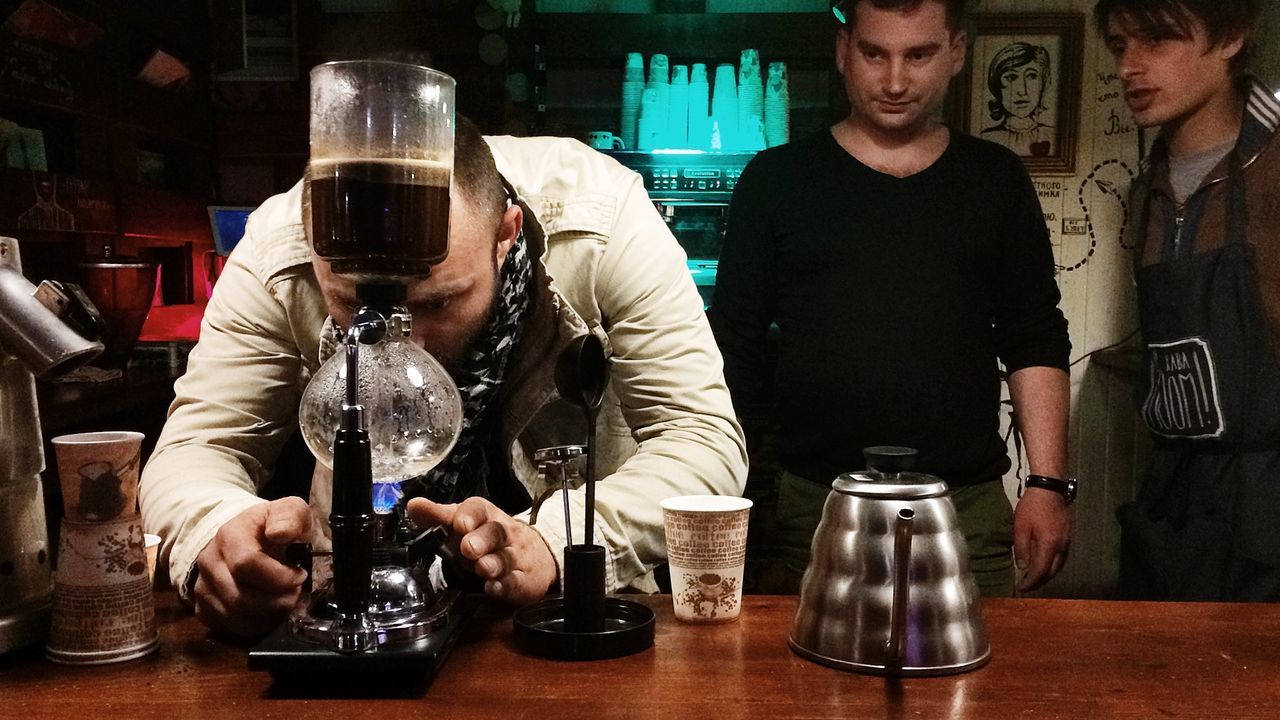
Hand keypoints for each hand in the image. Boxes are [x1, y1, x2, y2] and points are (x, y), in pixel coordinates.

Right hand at [192, 497, 311, 636]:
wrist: (243, 537)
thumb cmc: (270, 527)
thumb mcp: (288, 511)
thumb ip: (290, 516)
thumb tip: (280, 533)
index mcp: (229, 535)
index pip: (247, 564)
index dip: (279, 577)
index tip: (300, 575)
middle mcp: (209, 562)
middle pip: (240, 597)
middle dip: (276, 602)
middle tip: (296, 593)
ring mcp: (202, 587)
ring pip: (235, 616)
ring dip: (268, 615)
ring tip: (285, 601)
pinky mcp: (203, 608)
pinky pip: (229, 627)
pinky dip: (255, 625)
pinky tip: (270, 611)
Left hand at [406, 496, 557, 604]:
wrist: (534, 556)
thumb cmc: (488, 538)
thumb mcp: (464, 524)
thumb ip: (438, 517)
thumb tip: (413, 505)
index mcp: (485, 517)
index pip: (478, 510)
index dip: (470, 516)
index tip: (459, 524)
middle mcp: (502, 534)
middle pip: (495, 532)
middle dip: (481, 539)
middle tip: (467, 548)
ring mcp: (514, 557)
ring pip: (506, 558)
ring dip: (493, 563)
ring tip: (481, 568)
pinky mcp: (521, 581)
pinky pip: (515, 582)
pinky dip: (504, 585)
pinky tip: (493, 588)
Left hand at [1013, 487, 1070, 591]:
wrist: (1049, 489)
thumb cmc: (1032, 507)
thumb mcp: (1020, 527)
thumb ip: (1021, 549)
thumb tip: (1023, 568)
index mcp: (1049, 545)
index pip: (1041, 571)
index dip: (1031, 582)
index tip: (1021, 588)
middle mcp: (1062, 547)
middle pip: (1052, 572)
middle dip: (1040, 582)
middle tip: (1027, 587)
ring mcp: (1067, 542)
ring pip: (1058, 566)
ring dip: (1047, 575)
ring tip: (1034, 579)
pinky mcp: (1067, 538)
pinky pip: (1061, 558)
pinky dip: (1052, 566)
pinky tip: (1043, 565)